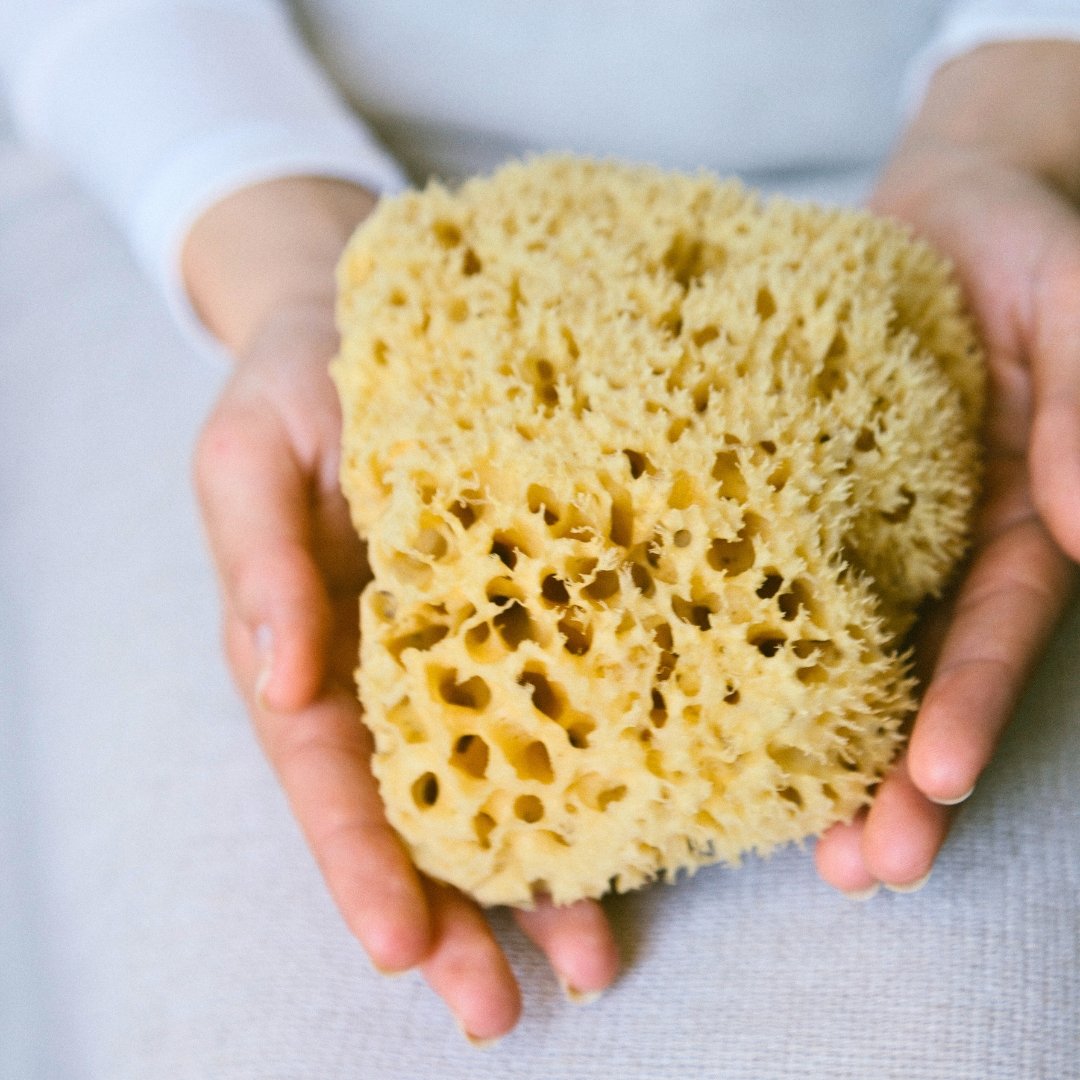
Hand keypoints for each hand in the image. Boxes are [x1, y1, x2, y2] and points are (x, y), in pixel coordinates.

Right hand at [186, 178, 618, 1041]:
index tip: (404, 948)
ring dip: (535, 874)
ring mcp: (471, 639)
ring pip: (501, 777)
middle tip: (499, 1009)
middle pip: (419, 806)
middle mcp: (392, 659)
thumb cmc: (301, 378)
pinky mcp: (542, 600)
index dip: (360, 860)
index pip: (327, 773)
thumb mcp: (251, 452)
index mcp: (311, 637)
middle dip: (454, 912)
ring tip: (587, 962)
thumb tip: (274, 678)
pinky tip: (646, 826)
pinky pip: (569, 695)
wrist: (374, 313)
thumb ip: (256, 560)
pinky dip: (598, 767)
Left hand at [815, 42, 1079, 895]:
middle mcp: (938, 543)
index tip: (929, 785)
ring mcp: (861, 525)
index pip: (994, 633)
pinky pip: (761, 569)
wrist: (941, 205)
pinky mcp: (787, 491)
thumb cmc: (1023, 248)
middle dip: (895, 777)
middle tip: (859, 870)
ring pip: (839, 650)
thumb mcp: (1075, 308)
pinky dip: (736, 635)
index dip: (966, 709)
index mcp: (1011, 520)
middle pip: (916, 675)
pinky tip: (693, 696)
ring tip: (791, 841)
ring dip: (817, 744)